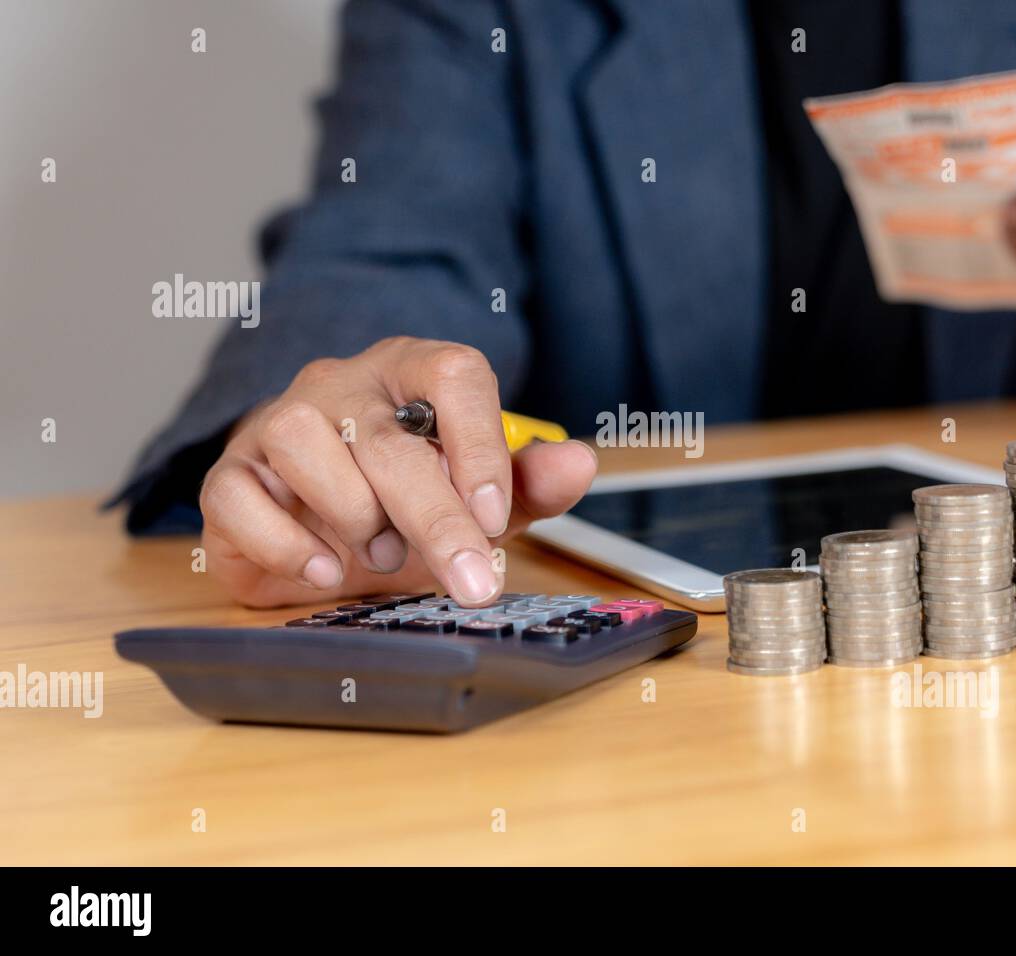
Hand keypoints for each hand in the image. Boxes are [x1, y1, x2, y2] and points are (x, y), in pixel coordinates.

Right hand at [198, 336, 597, 607]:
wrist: (318, 536)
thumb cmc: (401, 505)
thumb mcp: (474, 500)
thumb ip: (526, 484)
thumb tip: (579, 462)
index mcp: (411, 373)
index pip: (452, 373)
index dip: (479, 441)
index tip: (495, 515)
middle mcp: (342, 387)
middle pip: (385, 434)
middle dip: (434, 515)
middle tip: (470, 579)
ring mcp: (278, 424)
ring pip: (301, 437)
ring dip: (353, 511)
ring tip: (382, 553)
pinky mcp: (230, 475)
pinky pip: (237, 493)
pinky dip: (283, 541)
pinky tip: (324, 570)